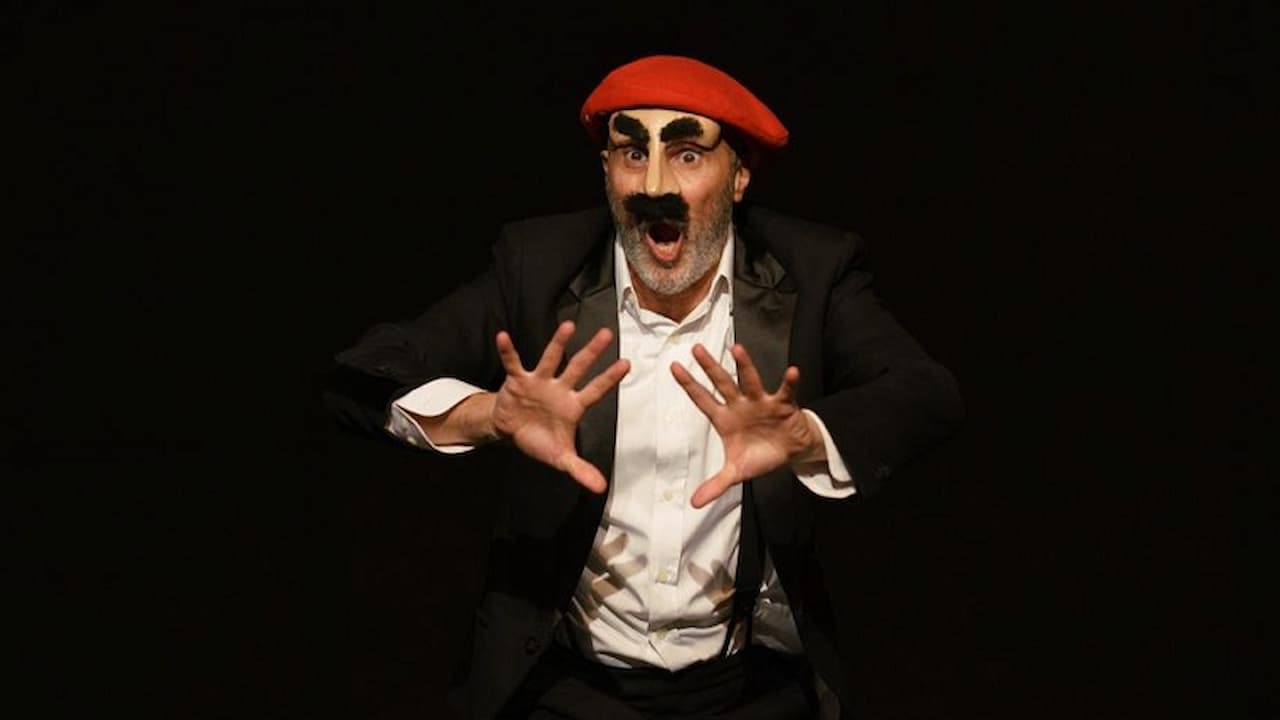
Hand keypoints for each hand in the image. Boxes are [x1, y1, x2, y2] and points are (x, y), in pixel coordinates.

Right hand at [493, 321, 630, 492]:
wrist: (511, 432)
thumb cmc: (540, 440)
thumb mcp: (561, 457)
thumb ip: (580, 470)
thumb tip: (601, 488)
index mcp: (573, 405)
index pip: (596, 390)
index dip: (610, 379)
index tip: (627, 364)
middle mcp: (559, 388)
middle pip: (578, 368)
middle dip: (592, 352)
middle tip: (606, 333)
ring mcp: (539, 382)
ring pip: (550, 359)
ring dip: (558, 343)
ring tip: (568, 326)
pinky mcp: (517, 381)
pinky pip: (512, 363)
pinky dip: (507, 351)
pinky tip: (502, 337)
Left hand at [671, 343, 823, 507]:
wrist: (789, 451)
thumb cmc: (760, 454)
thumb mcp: (736, 472)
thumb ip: (716, 485)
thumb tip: (695, 504)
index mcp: (724, 419)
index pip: (702, 399)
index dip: (689, 385)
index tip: (673, 367)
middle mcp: (740, 405)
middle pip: (722, 383)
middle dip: (710, 367)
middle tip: (696, 349)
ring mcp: (761, 402)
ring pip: (751, 381)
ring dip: (744, 365)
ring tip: (737, 349)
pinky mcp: (783, 404)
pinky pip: (786, 391)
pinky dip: (790, 382)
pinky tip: (793, 372)